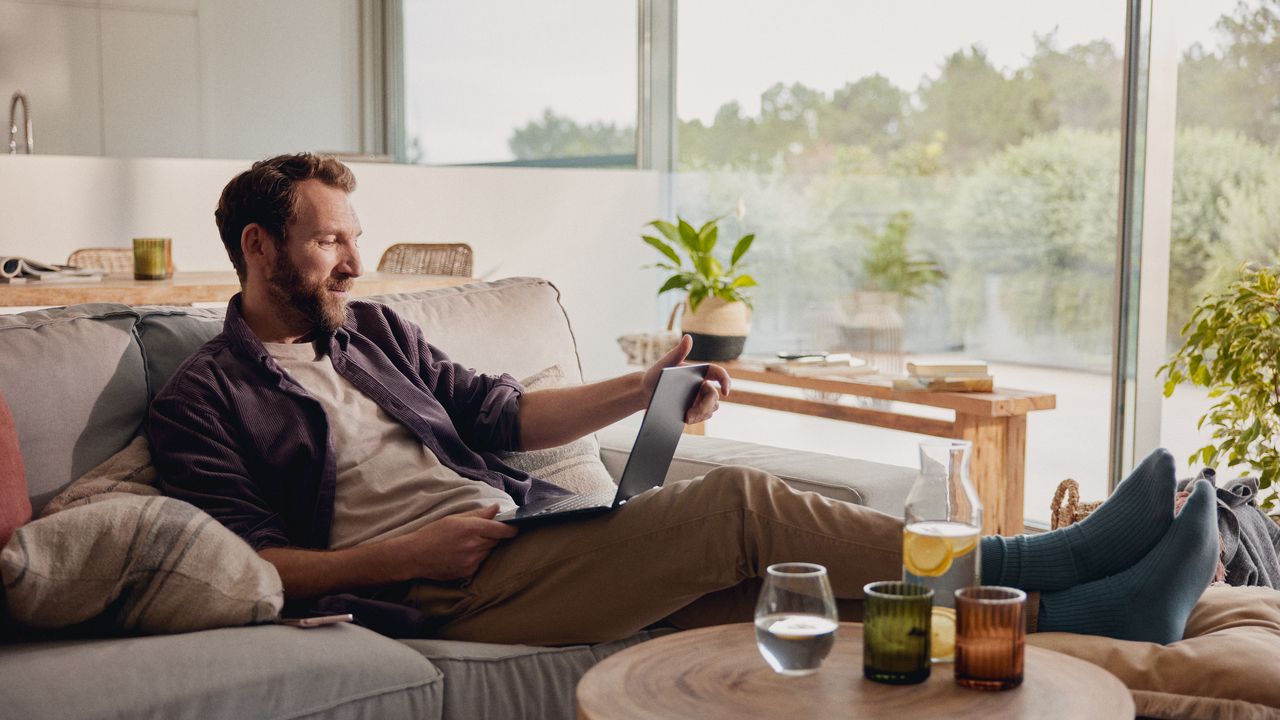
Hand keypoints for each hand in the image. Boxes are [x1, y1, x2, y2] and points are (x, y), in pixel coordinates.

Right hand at [395, 504, 517, 580]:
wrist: (414, 556)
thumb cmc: (432, 534)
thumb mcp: (454, 518)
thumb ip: (478, 514)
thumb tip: (497, 508)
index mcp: (470, 528)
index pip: (500, 529)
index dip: (511, 529)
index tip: (516, 528)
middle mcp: (472, 545)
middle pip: (495, 541)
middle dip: (493, 536)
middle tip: (480, 533)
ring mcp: (471, 561)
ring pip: (488, 552)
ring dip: (484, 547)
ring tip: (467, 544)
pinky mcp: (467, 572)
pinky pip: (480, 563)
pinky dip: (477, 558)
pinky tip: (462, 554)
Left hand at [641, 334, 731, 423]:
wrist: (646, 392)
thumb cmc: (656, 375)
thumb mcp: (665, 363)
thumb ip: (678, 351)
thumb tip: (688, 337)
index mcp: (700, 371)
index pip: (719, 374)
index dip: (726, 381)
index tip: (726, 392)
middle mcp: (703, 384)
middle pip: (714, 397)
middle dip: (705, 407)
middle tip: (690, 415)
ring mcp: (700, 398)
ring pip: (711, 408)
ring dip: (701, 414)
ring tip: (686, 418)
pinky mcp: (695, 409)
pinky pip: (703, 415)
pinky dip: (697, 418)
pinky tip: (686, 420)